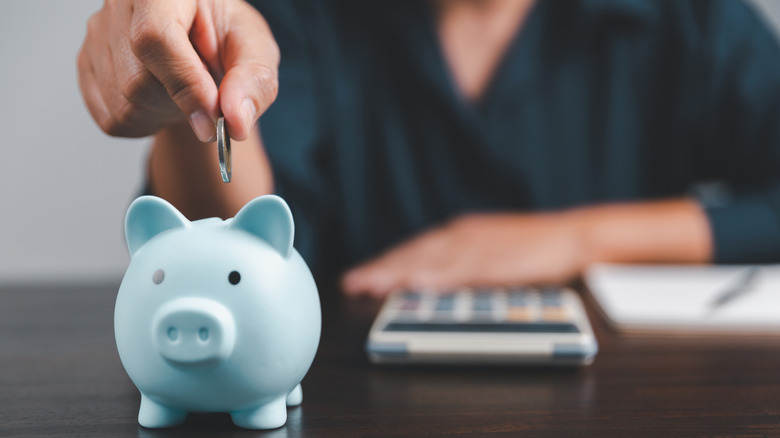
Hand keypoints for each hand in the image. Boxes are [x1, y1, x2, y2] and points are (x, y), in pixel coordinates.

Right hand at [77, 0, 278, 141]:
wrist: (200, 45)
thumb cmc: (225, 38)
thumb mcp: (255, 50)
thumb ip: (254, 82)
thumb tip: (237, 121)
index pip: (156, 36)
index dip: (185, 84)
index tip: (213, 119)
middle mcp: (119, 3)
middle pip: (137, 79)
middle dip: (181, 104)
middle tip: (206, 96)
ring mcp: (96, 33)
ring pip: (123, 104)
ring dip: (165, 114)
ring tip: (184, 91)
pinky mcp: (86, 64)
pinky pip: (113, 118)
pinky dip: (146, 122)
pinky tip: (163, 98)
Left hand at [341, 212, 586, 296]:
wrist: (574, 235)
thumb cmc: (534, 247)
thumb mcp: (491, 251)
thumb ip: (462, 263)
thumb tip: (431, 281)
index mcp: (461, 234)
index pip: (415, 249)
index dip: (385, 263)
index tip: (358, 276)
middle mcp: (465, 236)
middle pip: (415, 253)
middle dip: (381, 268)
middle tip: (352, 283)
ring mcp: (481, 247)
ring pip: (432, 260)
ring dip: (400, 272)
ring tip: (373, 285)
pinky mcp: (500, 260)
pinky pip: (464, 270)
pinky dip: (440, 277)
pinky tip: (419, 285)